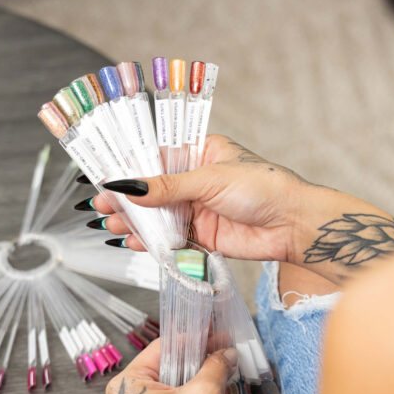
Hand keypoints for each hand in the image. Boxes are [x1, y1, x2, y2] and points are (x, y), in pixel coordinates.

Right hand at [93, 135, 309, 262]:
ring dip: (135, 221)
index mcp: (200, 151)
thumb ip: (167, 187)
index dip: (130, 166)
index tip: (104, 175)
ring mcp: (198, 208)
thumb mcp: (210, 180)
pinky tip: (133, 242)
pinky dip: (151, 242)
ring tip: (112, 224)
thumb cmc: (263, 187)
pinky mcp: (202, 235)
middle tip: (101, 204)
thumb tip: (129, 186)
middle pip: (152, 188)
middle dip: (127, 198)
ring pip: (158, 215)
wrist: (293, 225)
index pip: (157, 156)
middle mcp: (197, 179)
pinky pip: (170, 237)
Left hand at [101, 339, 238, 393]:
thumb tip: (224, 354)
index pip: (162, 347)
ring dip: (187, 383)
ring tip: (213, 380)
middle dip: (192, 362)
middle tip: (217, 356)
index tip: (213, 335)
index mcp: (125, 386)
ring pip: (160, 391)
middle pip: (160, 369)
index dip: (194, 338)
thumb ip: (216, 365)